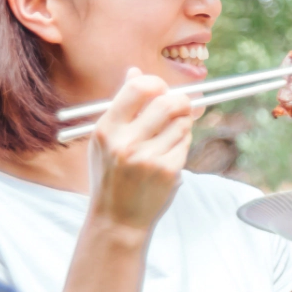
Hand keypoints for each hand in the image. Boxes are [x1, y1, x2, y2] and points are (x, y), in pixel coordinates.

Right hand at [83, 69, 199, 231]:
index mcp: (106, 129)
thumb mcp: (106, 140)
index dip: (157, 83)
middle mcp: (125, 142)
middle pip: (169, 102)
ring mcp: (148, 157)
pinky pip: (186, 143)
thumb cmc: (111, 176)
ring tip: (169, 137)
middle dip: (180, 101)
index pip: (139, 87)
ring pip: (182, 122)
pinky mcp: (167, 171)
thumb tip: (135, 71)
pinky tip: (169, 154)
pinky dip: (182, 143)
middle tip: (180, 107)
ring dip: (182, 124)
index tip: (161, 90)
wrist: (117, 220)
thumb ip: (121, 106)